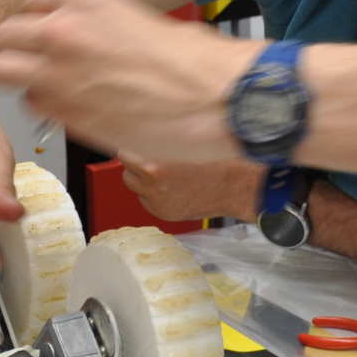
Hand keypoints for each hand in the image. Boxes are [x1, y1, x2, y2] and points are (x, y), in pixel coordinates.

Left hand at [0, 0, 256, 162]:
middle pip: (5, 33)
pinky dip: (41, 108)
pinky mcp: (64, 111)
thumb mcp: (141, 20)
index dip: (36, 19)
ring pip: (2, 69)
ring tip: (41, 89)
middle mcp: (64, 28)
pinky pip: (29, 105)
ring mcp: (58, 70)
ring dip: (19, 79)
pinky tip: (64, 110)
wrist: (218, 97)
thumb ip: (102, 25)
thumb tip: (89, 40)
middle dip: (15, 48)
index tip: (42, 31)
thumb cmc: (195, 64)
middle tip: (31, 63)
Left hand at [120, 154, 263, 221]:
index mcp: (155, 169)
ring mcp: (159, 205)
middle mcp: (154, 189)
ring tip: (162, 175)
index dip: (129, 152)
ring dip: (143, 183)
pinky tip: (171, 188)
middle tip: (147, 161)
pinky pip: (148, 202)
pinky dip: (154, 196)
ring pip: (137, 191)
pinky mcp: (165, 214)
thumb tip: (139, 141)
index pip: (124, 158)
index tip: (132, 148)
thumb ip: (157, 147)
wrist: (232, 187)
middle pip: (126, 176)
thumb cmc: (213, 163)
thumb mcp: (181, 147)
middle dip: (134, 168)